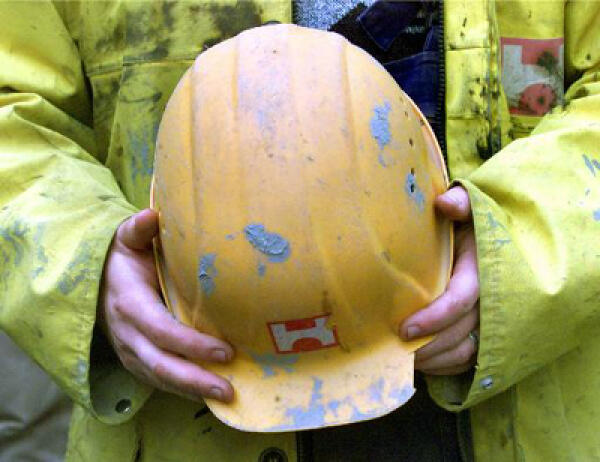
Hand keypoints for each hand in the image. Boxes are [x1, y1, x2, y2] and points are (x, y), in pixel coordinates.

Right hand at [98, 209, 234, 401]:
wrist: (96, 285)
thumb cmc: (122, 261)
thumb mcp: (126, 241)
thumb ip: (138, 229)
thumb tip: (152, 214)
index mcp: (130, 305)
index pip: (162, 330)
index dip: (192, 344)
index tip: (225, 350)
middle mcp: (129, 335)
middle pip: (162, 365)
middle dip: (196, 379)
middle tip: (230, 388)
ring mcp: (131, 353)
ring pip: (161, 379)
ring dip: (193, 391)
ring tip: (229, 397)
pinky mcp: (136, 363)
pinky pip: (160, 382)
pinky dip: (185, 391)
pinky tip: (211, 395)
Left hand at [400, 187, 479, 374]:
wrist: (493, 240)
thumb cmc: (473, 224)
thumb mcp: (471, 208)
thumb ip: (461, 202)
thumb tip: (445, 202)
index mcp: (484, 269)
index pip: (461, 300)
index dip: (434, 318)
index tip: (404, 329)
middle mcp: (492, 299)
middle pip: (459, 333)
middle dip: (427, 346)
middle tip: (393, 351)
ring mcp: (492, 320)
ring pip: (464, 351)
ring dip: (434, 360)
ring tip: (402, 360)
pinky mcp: (488, 334)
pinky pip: (469, 360)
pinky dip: (446, 366)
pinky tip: (422, 364)